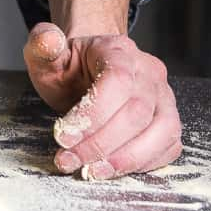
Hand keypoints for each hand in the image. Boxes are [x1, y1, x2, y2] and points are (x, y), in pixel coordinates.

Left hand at [21, 0, 179, 178]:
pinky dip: (143, 164)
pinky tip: (113, 169)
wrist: (87, 71)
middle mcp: (149, 73)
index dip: (93, 114)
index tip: (63, 136)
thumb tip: (47, 39)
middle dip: (101, 143)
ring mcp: (164, 98)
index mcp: (119, 51)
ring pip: (162, 132)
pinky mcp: (168, 121)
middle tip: (69, 159)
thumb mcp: (47, 54)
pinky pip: (168, 146)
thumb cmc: (69, 67)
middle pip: (137, 112)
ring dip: (125, 159)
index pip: (117, 82)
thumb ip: (42, 45)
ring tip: (92, 171)